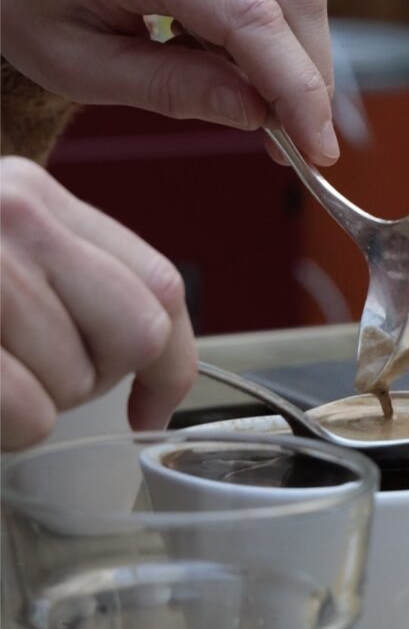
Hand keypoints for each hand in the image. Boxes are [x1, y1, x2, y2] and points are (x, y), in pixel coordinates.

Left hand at [0, 0, 337, 165]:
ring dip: (298, 59)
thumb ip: (169, 88)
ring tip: (267, 117)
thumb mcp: (79, 63)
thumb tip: (256, 114)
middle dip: (312, 81)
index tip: (317, 150)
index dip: (298, 91)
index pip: (252, 21)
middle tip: (303, 147)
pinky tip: (243, 71)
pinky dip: (276, 35)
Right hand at [1, 157, 197, 449]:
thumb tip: (154, 355)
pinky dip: (9, 430)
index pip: (159, 284)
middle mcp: (16, 215)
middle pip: (139, 331)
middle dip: (99, 378)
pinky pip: (32, 415)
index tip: (154, 405)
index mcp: (36, 197)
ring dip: (38, 405)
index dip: (172, 361)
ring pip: (78, 381)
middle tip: (37, 379)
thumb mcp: (0, 257)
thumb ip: (73, 281)